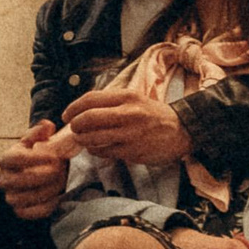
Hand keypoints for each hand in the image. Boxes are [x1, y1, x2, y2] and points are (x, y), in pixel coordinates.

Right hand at [0, 121, 67, 220]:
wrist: (25, 180)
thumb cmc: (31, 159)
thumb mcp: (33, 143)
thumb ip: (39, 133)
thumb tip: (47, 126)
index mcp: (6, 159)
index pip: (14, 159)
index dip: (35, 158)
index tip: (54, 157)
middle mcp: (4, 179)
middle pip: (19, 180)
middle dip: (44, 175)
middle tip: (61, 170)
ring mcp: (10, 196)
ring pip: (25, 197)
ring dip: (48, 190)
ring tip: (62, 182)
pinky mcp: (19, 211)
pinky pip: (30, 213)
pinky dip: (46, 206)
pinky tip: (57, 197)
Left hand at [62, 89, 193, 164]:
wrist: (182, 130)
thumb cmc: (152, 114)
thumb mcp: (133, 99)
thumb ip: (109, 102)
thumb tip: (79, 109)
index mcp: (127, 97)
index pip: (90, 99)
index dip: (73, 108)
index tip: (66, 115)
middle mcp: (128, 114)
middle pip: (87, 119)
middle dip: (75, 125)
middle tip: (74, 128)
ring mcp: (130, 134)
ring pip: (92, 138)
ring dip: (82, 140)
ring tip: (84, 139)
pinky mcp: (132, 151)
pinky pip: (103, 152)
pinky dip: (94, 150)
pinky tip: (98, 147)